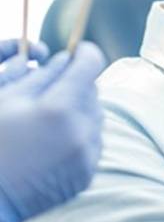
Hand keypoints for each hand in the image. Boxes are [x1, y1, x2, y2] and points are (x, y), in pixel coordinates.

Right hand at [0, 42, 105, 221]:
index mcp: (58, 108)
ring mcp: (86, 154)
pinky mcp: (87, 171)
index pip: (91, 64)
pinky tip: (55, 140)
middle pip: (93, 89)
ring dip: (80, 109)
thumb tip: (66, 58)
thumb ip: (42, 75)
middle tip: (53, 91)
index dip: (85, 53)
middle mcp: (79, 131)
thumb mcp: (8, 100)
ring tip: (50, 120)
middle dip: (76, 84)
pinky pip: (94, 139)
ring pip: (96, 113)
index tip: (77, 50)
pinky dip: (81, 133)